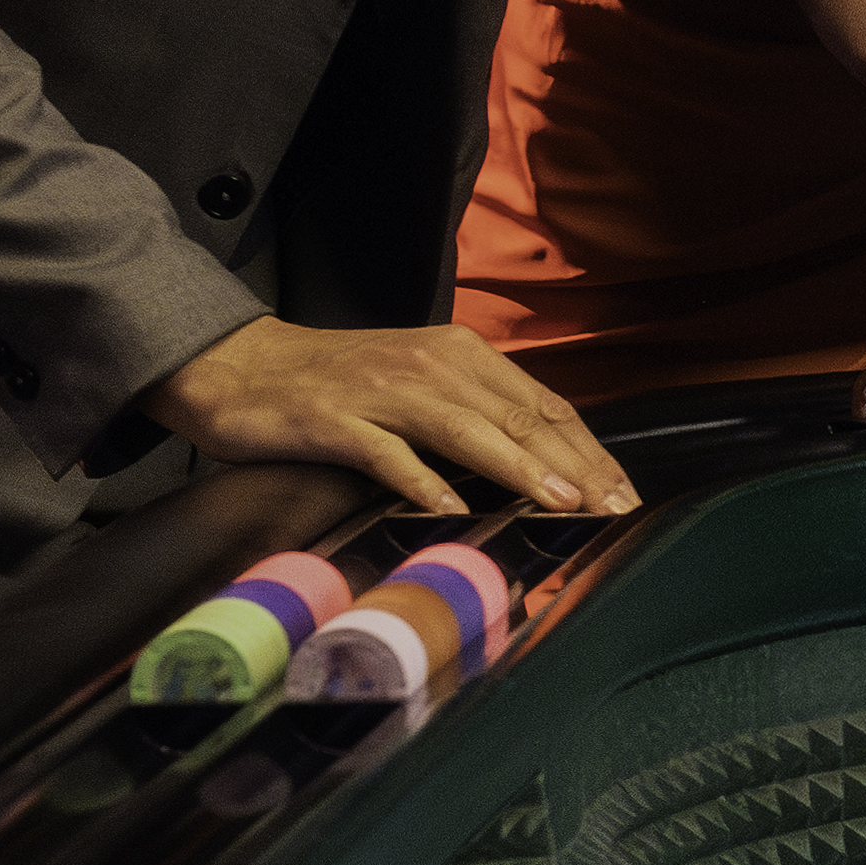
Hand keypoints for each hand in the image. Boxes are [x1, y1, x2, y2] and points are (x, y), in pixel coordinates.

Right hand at [139, 317, 632, 516]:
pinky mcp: (334, 419)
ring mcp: (383, 390)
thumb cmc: (339, 383)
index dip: (589, 451)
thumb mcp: (419, 385)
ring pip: (466, 430)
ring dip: (518, 468)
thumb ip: (475, 413)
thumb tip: (544, 463)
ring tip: (560, 504)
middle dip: (574, 467)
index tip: (625, 494)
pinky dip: (422, 480)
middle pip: (519, 418)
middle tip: (614, 510)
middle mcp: (431, 364)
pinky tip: (452, 507)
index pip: (545, 405)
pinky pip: (387, 452)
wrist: (240, 365)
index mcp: (460, 354)